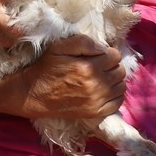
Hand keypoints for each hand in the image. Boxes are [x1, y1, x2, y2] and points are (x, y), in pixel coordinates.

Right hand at [0, 35, 125, 118]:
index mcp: (88, 67)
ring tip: (101, 78)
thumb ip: (83, 42)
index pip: (115, 56)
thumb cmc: (46, 68)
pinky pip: (117, 103)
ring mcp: (96, 101)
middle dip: (112, 65)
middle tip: (99, 66)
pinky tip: (104, 91)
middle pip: (120, 71)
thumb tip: (103, 47)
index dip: (107, 53)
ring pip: (121, 86)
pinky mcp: (95, 113)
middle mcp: (96, 85)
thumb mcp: (59, 47)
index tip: (98, 55)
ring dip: (114, 80)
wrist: (33, 94)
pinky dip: (114, 95)